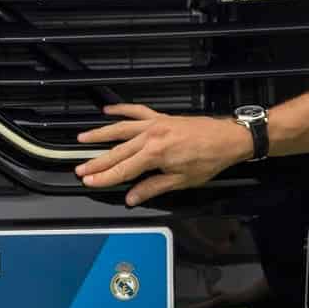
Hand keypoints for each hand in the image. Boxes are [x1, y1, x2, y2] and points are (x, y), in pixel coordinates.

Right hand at [73, 104, 252, 206]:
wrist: (228, 138)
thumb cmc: (209, 159)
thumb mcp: (181, 181)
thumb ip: (153, 188)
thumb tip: (132, 197)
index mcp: (155, 155)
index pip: (123, 170)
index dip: (104, 178)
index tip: (90, 181)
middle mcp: (151, 137)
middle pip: (117, 151)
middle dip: (97, 162)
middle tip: (80, 169)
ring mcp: (155, 124)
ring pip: (120, 129)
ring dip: (100, 134)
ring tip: (83, 138)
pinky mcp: (161, 117)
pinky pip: (136, 111)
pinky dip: (121, 110)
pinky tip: (108, 111)